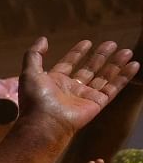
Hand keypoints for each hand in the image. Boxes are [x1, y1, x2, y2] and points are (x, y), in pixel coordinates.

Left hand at [17, 37, 137, 138]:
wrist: (45, 123)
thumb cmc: (35, 99)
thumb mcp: (29, 72)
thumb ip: (34, 54)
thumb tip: (43, 39)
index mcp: (55, 81)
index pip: (69, 63)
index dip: (77, 53)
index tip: (87, 42)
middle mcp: (71, 88)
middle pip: (89, 69)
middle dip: (100, 56)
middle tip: (112, 43)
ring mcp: (85, 96)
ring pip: (104, 77)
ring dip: (115, 64)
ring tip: (127, 51)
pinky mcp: (97, 103)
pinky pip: (113, 87)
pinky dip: (124, 77)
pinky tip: (133, 65)